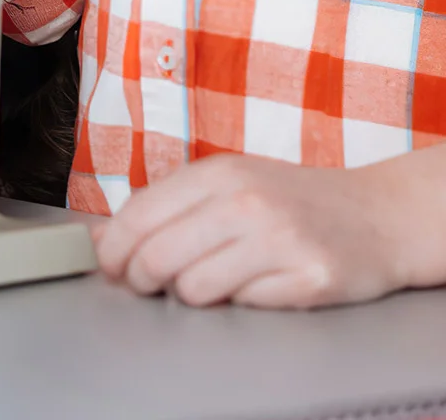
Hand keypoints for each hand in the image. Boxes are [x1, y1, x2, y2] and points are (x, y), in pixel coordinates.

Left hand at [96, 153, 411, 307]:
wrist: (378, 214)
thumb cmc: (290, 199)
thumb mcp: (227, 184)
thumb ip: (167, 206)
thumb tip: (102, 236)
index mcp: (218, 174)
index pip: (141, 214)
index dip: (114, 247)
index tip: (107, 265)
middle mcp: (247, 203)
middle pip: (159, 254)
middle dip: (140, 278)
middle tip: (144, 284)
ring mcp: (280, 241)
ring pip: (195, 287)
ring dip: (189, 294)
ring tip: (206, 281)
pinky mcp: (310, 279)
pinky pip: (246, 305)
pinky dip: (240, 302)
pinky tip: (254, 285)